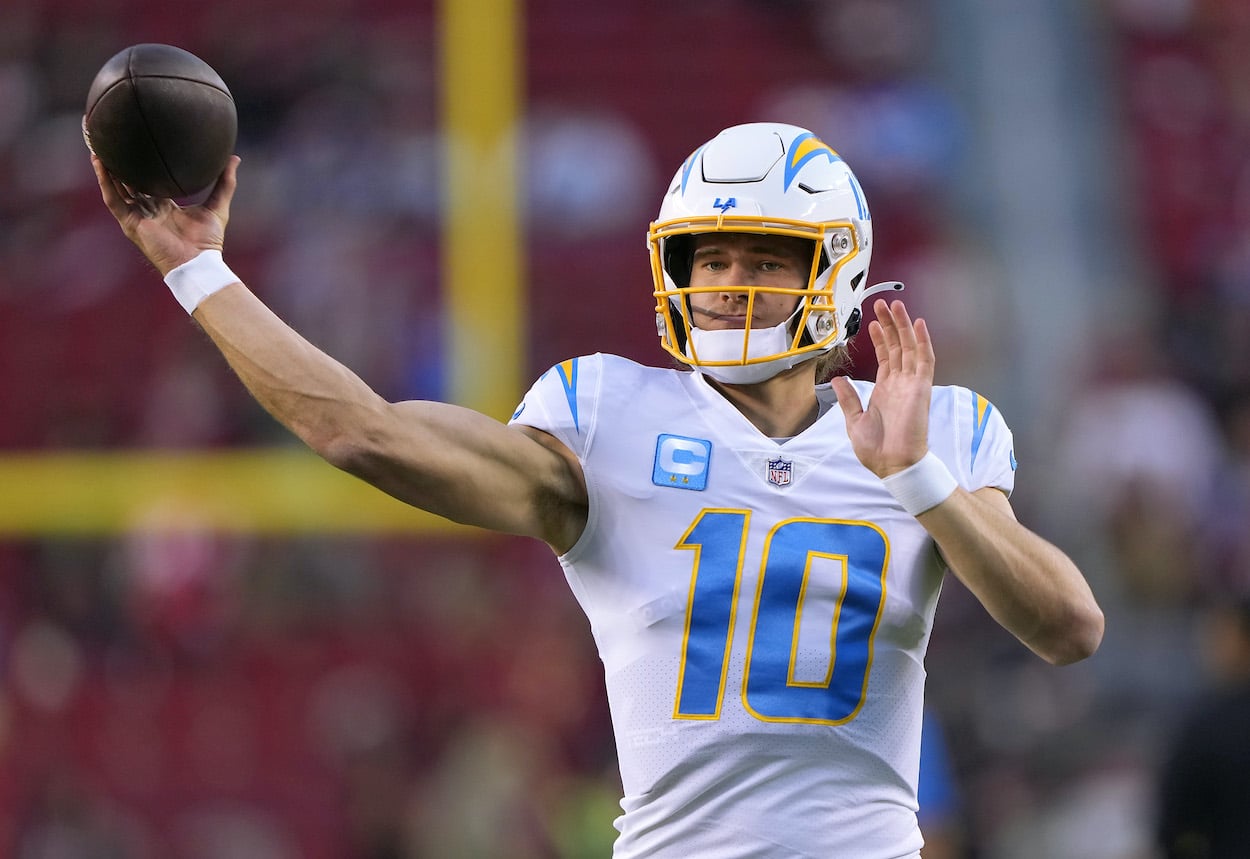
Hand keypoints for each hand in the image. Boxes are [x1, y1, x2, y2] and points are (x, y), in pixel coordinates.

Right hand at [92, 154, 239, 275]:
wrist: (198, 263)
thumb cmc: (208, 241)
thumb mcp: (218, 205)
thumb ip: (225, 182)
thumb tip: (234, 158)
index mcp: (164, 207)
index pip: (148, 182)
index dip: (142, 166)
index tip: (139, 144)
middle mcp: (148, 210)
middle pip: (128, 183)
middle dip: (119, 164)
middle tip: (112, 140)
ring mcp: (137, 217)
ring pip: (116, 188)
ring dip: (106, 168)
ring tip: (97, 145)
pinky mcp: (130, 223)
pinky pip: (113, 199)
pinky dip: (105, 181)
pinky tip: (99, 163)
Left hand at [830, 299, 934, 477]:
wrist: (893, 465)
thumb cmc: (877, 450)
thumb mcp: (854, 421)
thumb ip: (848, 398)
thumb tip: (838, 380)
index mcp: (885, 390)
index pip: (885, 357)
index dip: (879, 338)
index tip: (871, 322)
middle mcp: (900, 383)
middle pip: (896, 346)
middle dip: (889, 324)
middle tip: (882, 303)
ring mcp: (911, 384)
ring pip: (909, 347)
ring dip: (903, 325)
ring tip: (895, 305)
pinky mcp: (921, 388)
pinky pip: (924, 360)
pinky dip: (922, 341)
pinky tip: (917, 323)